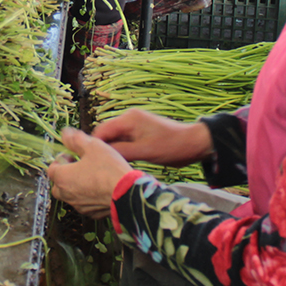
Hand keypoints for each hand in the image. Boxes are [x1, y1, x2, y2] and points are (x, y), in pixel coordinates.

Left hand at [47, 126, 131, 218]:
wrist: (127, 194)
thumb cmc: (109, 171)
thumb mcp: (92, 146)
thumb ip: (76, 139)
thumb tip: (66, 134)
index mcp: (62, 177)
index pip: (51, 168)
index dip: (62, 159)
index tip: (72, 155)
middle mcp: (67, 194)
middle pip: (58, 183)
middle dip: (66, 173)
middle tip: (79, 165)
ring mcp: (79, 205)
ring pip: (71, 194)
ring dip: (77, 185)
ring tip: (92, 175)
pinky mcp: (92, 213)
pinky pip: (84, 203)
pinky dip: (88, 196)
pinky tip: (100, 187)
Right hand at [91, 109, 214, 166]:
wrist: (195, 143)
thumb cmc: (173, 146)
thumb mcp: (145, 152)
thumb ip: (122, 152)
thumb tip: (101, 156)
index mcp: (129, 119)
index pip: (101, 131)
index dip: (95, 146)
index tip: (91, 161)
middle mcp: (129, 119)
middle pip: (106, 134)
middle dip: (103, 149)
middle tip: (101, 166)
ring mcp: (134, 126)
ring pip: (114, 139)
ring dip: (113, 151)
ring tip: (112, 166)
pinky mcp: (139, 133)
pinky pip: (123, 141)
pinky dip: (121, 151)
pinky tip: (123, 162)